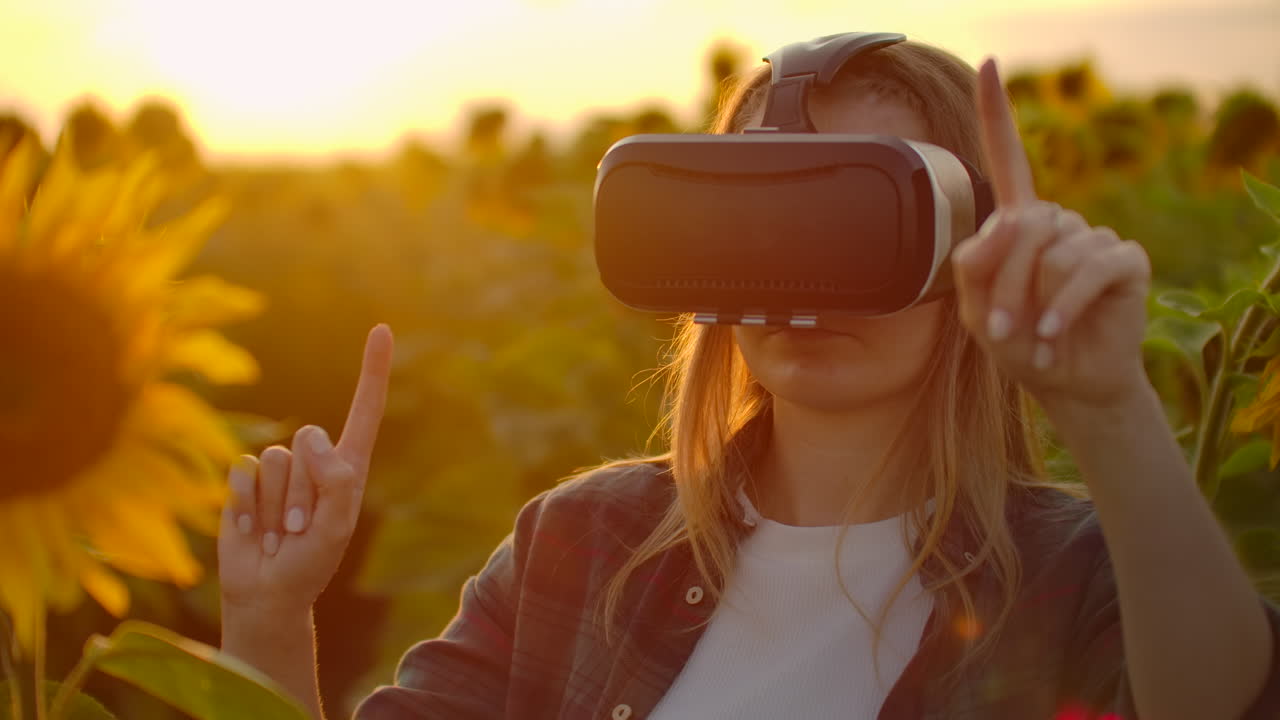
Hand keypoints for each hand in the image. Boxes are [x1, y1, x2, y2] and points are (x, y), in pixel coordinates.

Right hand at [217, 324, 393, 615]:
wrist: (266, 594)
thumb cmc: (310, 564)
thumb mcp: (335, 528)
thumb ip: (335, 481)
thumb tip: (310, 437)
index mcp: (348, 466)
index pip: (364, 409)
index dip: (373, 369)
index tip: (381, 328)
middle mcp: (314, 460)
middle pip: (308, 443)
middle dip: (303, 490)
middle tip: (301, 528)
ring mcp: (279, 470)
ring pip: (275, 460)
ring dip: (277, 503)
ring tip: (280, 531)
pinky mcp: (244, 480)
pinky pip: (244, 472)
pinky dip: (248, 505)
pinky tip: (255, 528)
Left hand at [951, 59, 1152, 413]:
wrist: (1067, 380)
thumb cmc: (1020, 341)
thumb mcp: (978, 313)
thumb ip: (972, 272)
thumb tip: (991, 231)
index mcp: (1020, 222)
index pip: (1007, 159)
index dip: (997, 113)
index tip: (988, 66)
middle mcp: (1058, 220)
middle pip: (1021, 226)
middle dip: (1003, 281)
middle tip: (999, 326)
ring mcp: (1094, 236)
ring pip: (1053, 252)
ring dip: (1032, 300)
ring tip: (1035, 333)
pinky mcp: (1125, 259)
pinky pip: (1087, 270)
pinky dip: (1063, 306)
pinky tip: (1055, 333)